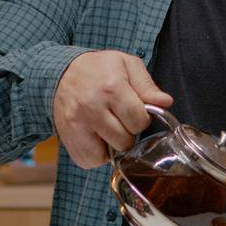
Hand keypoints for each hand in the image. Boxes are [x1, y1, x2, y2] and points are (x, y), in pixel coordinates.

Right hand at [52, 50, 172, 168]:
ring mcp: (77, 126)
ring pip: (108, 155)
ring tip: (108, 128)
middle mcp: (92, 108)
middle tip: (120, 118)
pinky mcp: (68, 139)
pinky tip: (96, 137)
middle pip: (125, 141)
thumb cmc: (98, 69)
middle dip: (128, 132)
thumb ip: (147, 85)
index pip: (138, 120)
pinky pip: (90, 161)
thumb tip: (165, 102)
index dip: (141, 118)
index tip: (134, 110)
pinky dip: (97, 154)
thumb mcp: (126, 65)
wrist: (59, 74)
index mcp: (110, 88)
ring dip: (113, 145)